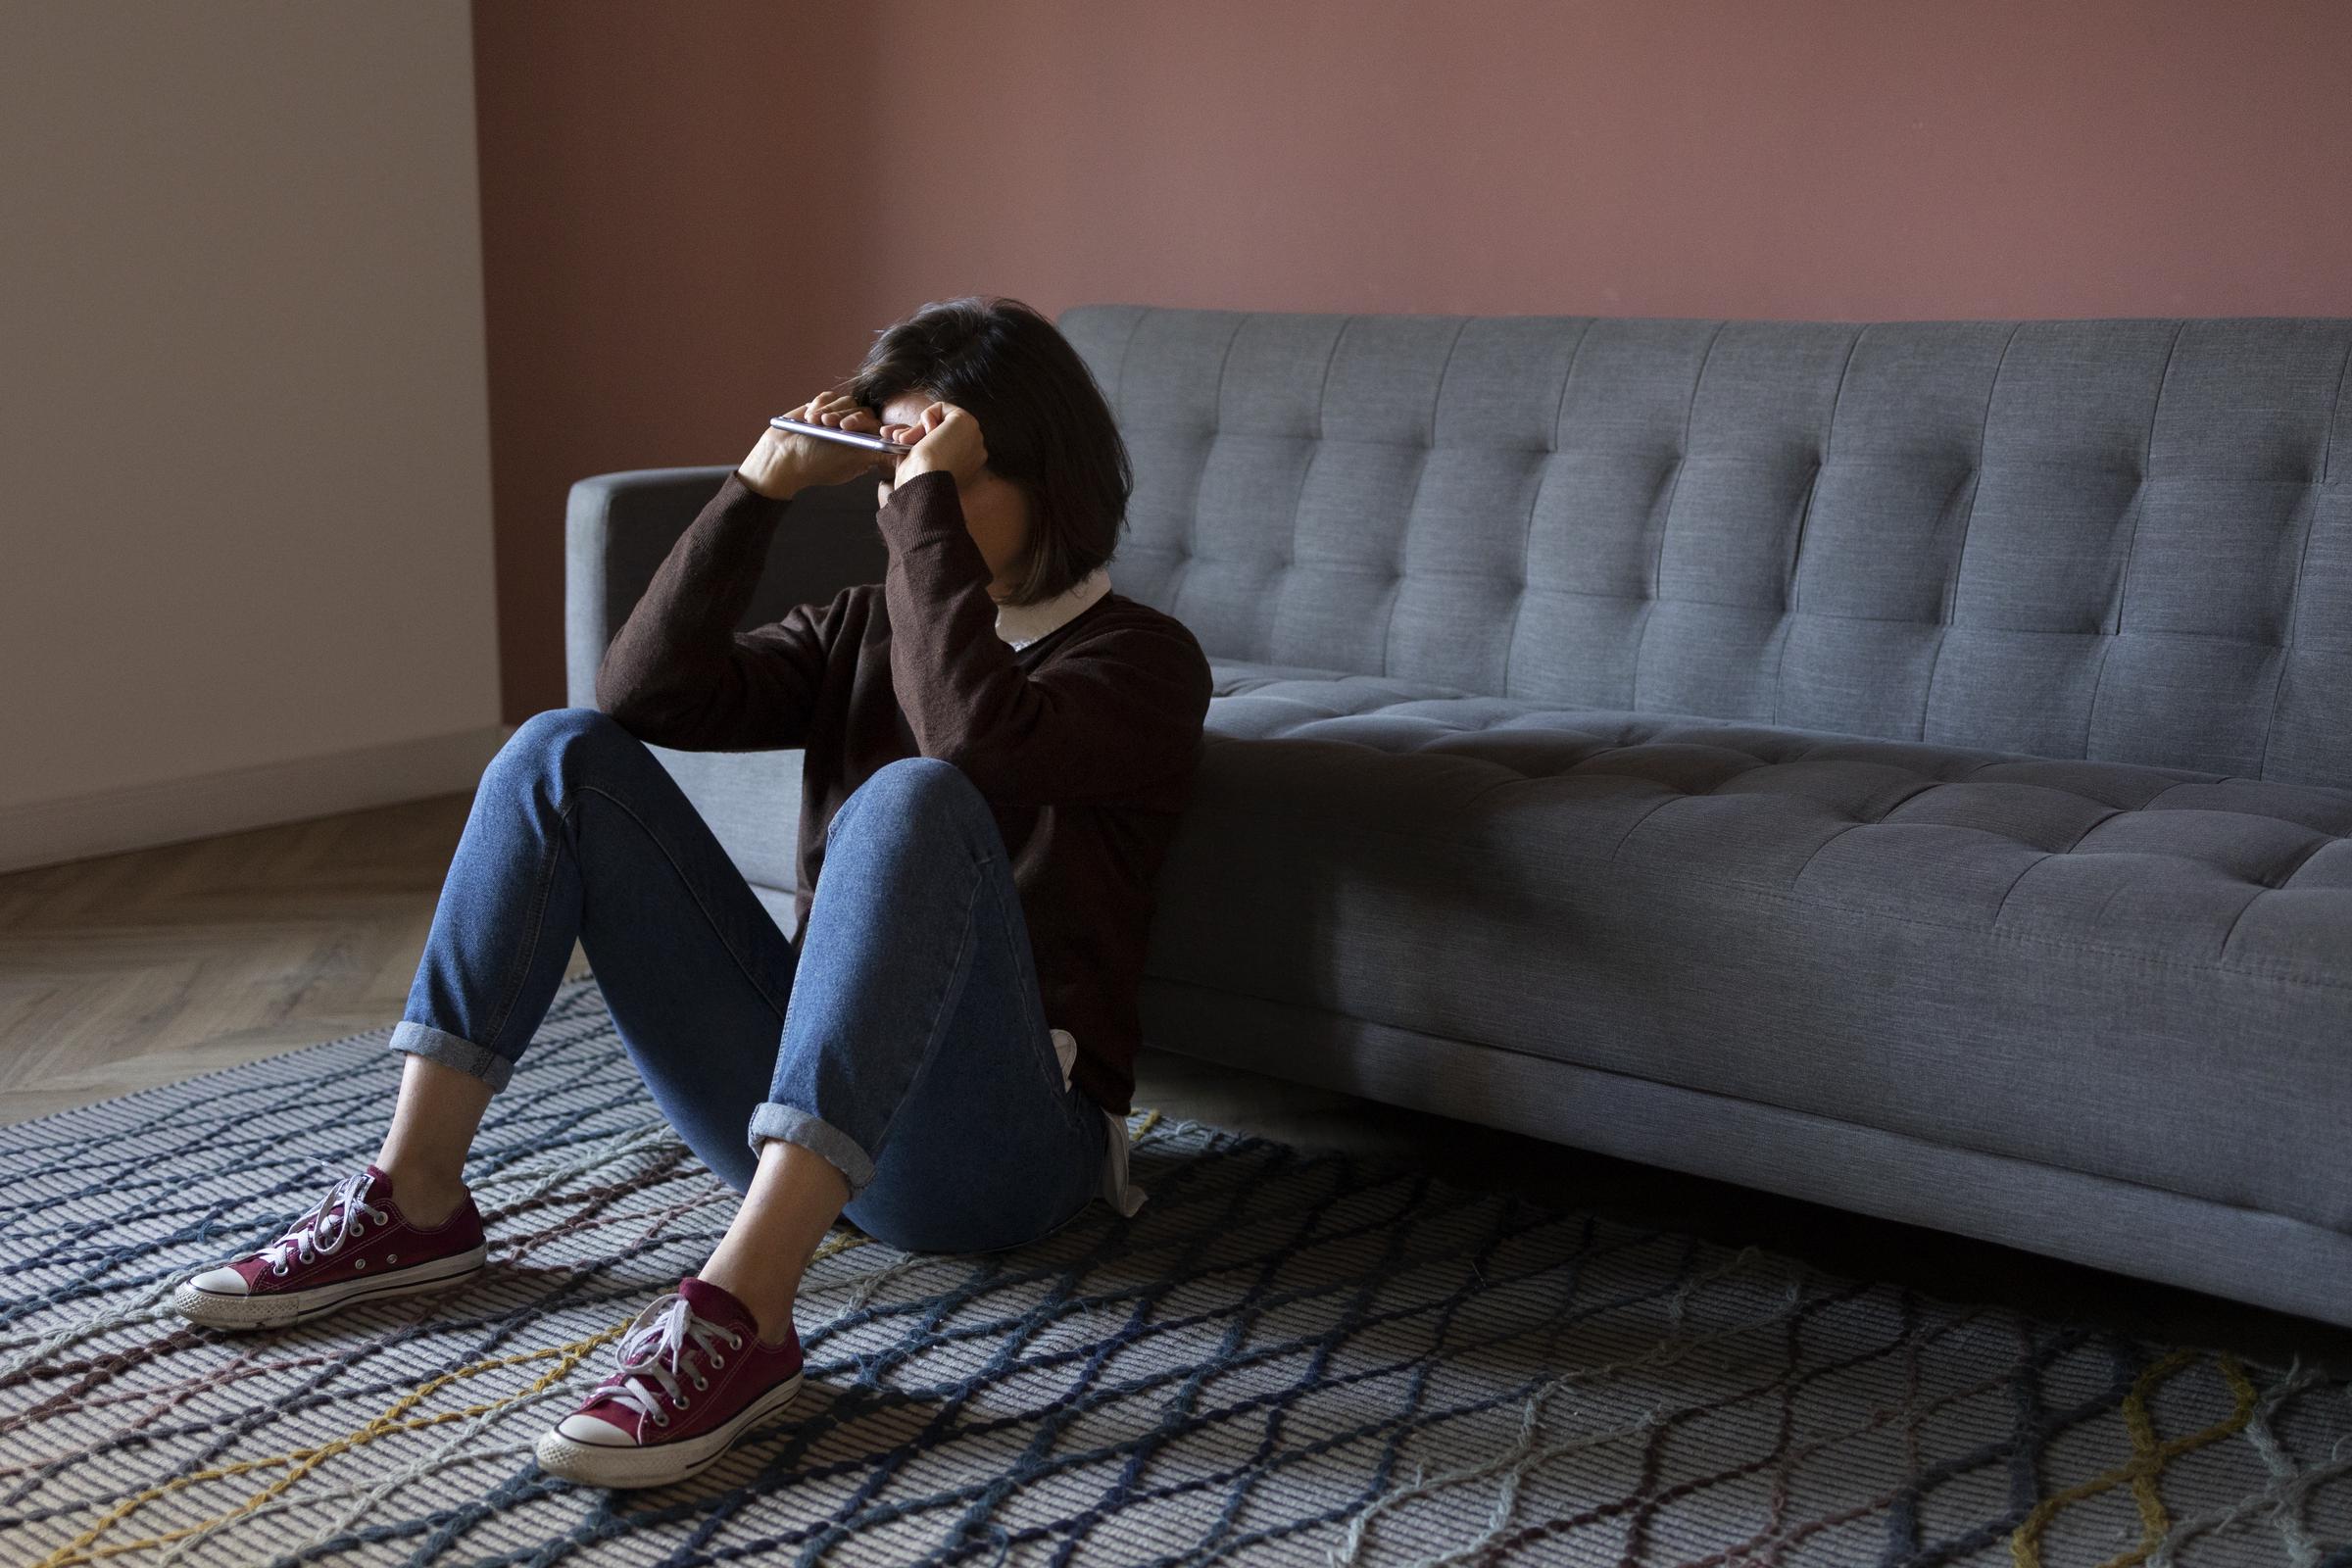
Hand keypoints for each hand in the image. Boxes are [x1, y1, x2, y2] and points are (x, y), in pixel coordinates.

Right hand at [738, 390, 890, 498]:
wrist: (782, 456)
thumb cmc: (817, 464)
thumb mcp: (851, 461)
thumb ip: (876, 452)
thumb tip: (900, 448)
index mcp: (864, 446)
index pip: (880, 428)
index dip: (875, 426)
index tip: (865, 429)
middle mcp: (854, 430)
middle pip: (864, 412)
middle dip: (850, 417)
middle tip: (836, 426)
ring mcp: (838, 417)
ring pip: (847, 402)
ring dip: (832, 411)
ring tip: (817, 423)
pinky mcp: (823, 406)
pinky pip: (829, 397)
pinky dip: (820, 405)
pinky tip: (810, 417)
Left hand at [884, 401, 986, 489]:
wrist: (927, 483)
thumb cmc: (918, 481)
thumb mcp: (916, 463)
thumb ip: (915, 447)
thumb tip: (900, 434)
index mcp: (965, 466)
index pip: (941, 444)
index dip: (919, 440)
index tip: (899, 442)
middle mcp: (974, 452)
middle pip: (940, 431)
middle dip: (915, 432)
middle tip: (897, 439)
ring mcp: (973, 437)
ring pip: (939, 421)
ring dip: (917, 428)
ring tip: (903, 440)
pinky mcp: (967, 422)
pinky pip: (942, 408)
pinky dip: (927, 415)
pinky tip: (926, 433)